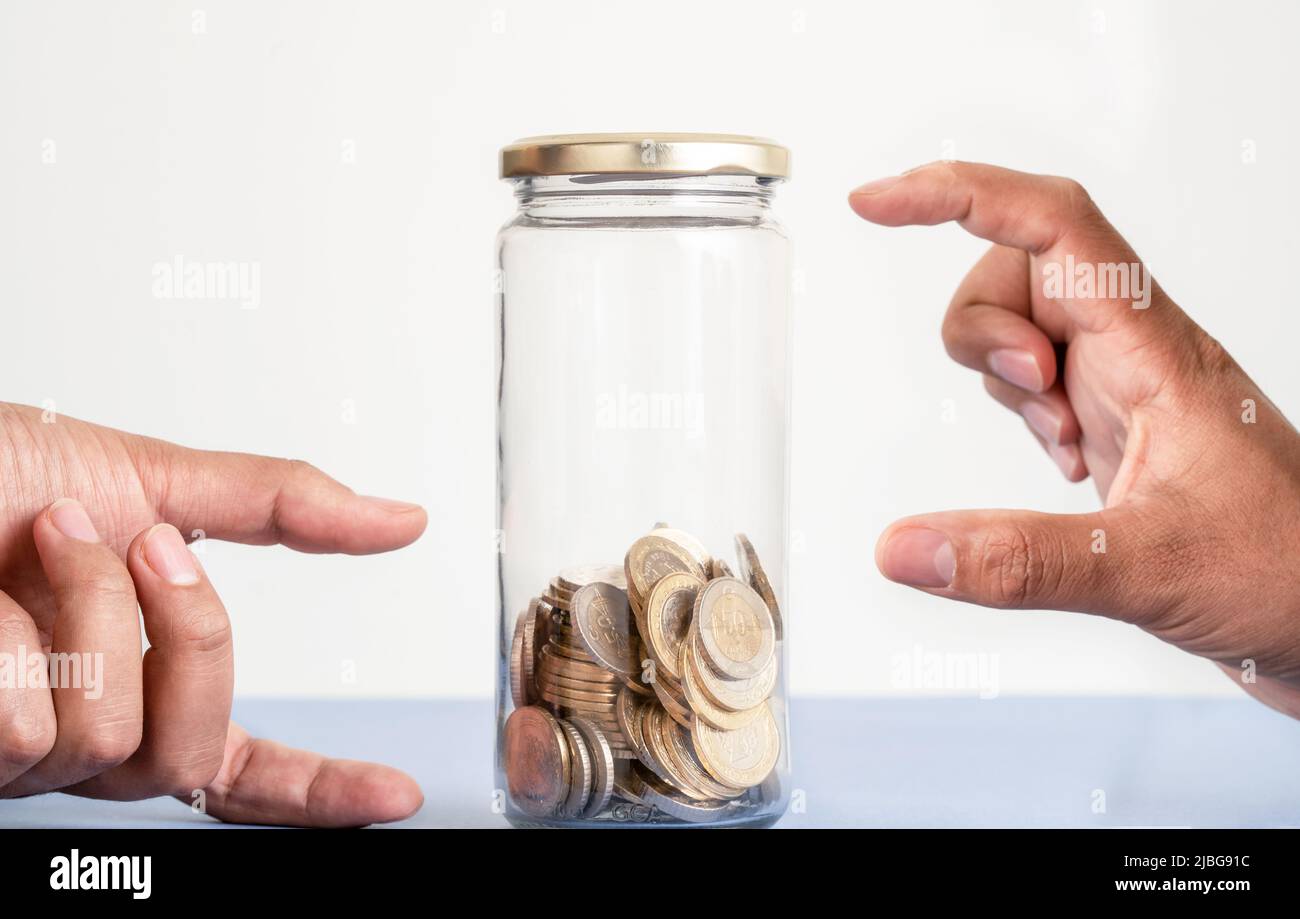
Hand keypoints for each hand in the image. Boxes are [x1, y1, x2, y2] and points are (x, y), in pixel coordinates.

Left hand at [0, 403, 426, 823]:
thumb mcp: (150, 476)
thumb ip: (280, 507)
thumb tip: (401, 521)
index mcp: (140, 680)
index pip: (244, 765)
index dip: (322, 791)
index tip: (392, 796)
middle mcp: (86, 735)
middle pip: (194, 754)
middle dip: (191, 634)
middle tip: (145, 541)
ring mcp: (20, 756)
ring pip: (110, 738)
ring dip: (83, 608)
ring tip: (33, 542)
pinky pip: (28, 729)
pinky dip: (12, 638)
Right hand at [848, 162, 1299, 718]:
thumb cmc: (1287, 565)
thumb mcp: (1148, 567)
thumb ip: (1021, 560)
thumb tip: (907, 550)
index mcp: (1153, 347)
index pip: (1049, 227)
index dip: (958, 196)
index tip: (877, 202)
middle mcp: (1134, 349)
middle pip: (1016, 268)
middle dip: (985, 331)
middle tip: (1030, 400)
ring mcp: (1122, 382)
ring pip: (1017, 323)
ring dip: (1001, 378)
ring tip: (1058, 443)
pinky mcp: (1112, 419)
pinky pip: (1032, 380)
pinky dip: (1019, 413)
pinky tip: (1066, 464)